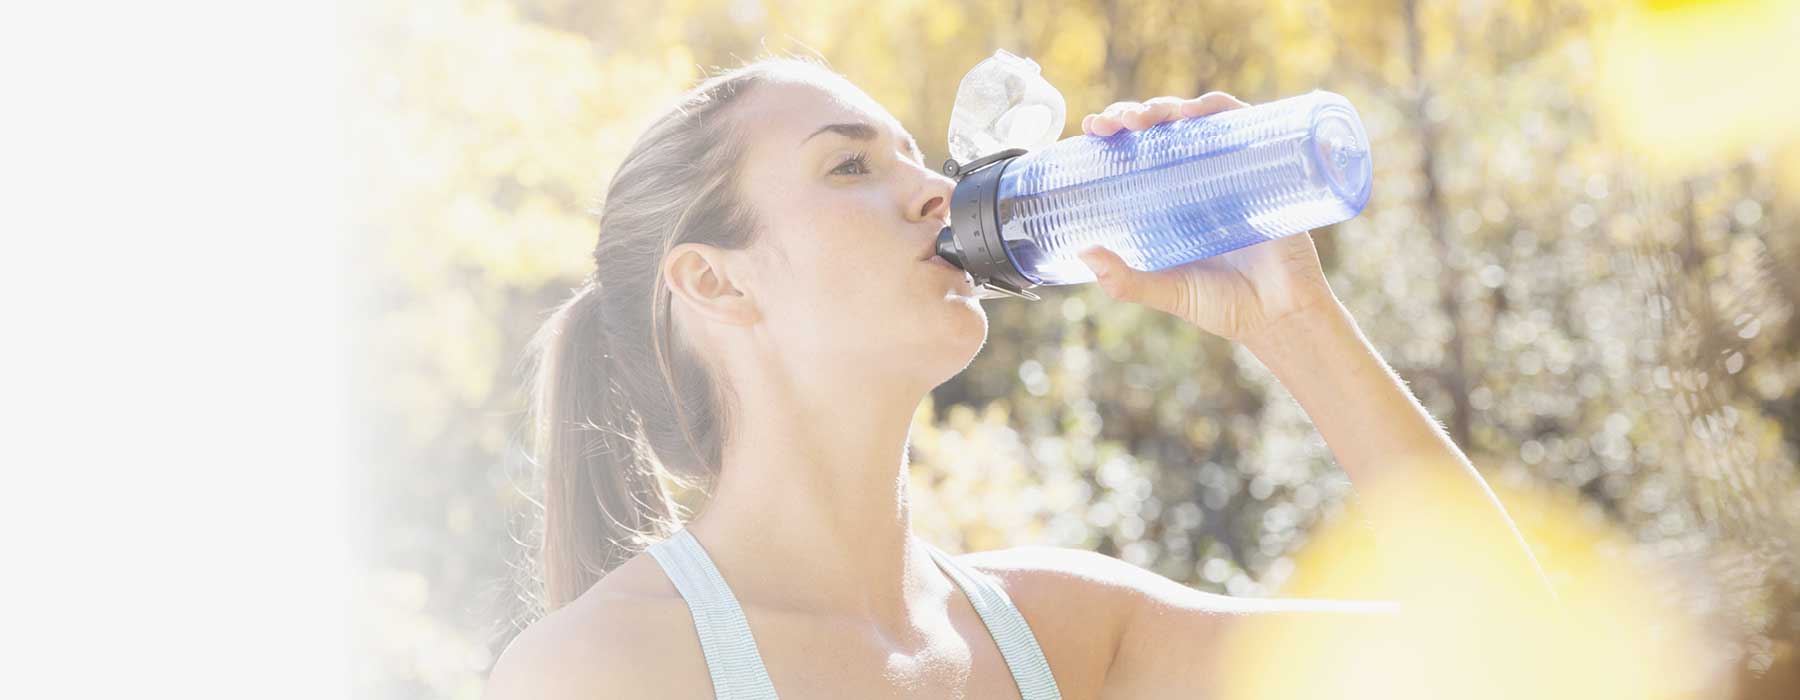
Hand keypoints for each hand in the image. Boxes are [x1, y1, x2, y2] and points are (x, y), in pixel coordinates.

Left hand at [1075, 93, 1337, 345]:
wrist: (1280, 315)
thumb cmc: (1223, 305)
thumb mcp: (1167, 291)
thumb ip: (1125, 281)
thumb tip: (1082, 252)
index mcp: (1168, 200)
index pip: (1136, 152)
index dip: (1114, 132)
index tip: (1092, 128)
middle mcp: (1197, 178)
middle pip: (1162, 128)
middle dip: (1134, 113)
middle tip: (1114, 123)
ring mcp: (1230, 169)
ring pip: (1197, 119)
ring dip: (1169, 106)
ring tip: (1144, 119)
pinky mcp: (1264, 167)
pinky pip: (1244, 123)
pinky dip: (1219, 109)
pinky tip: (1196, 112)